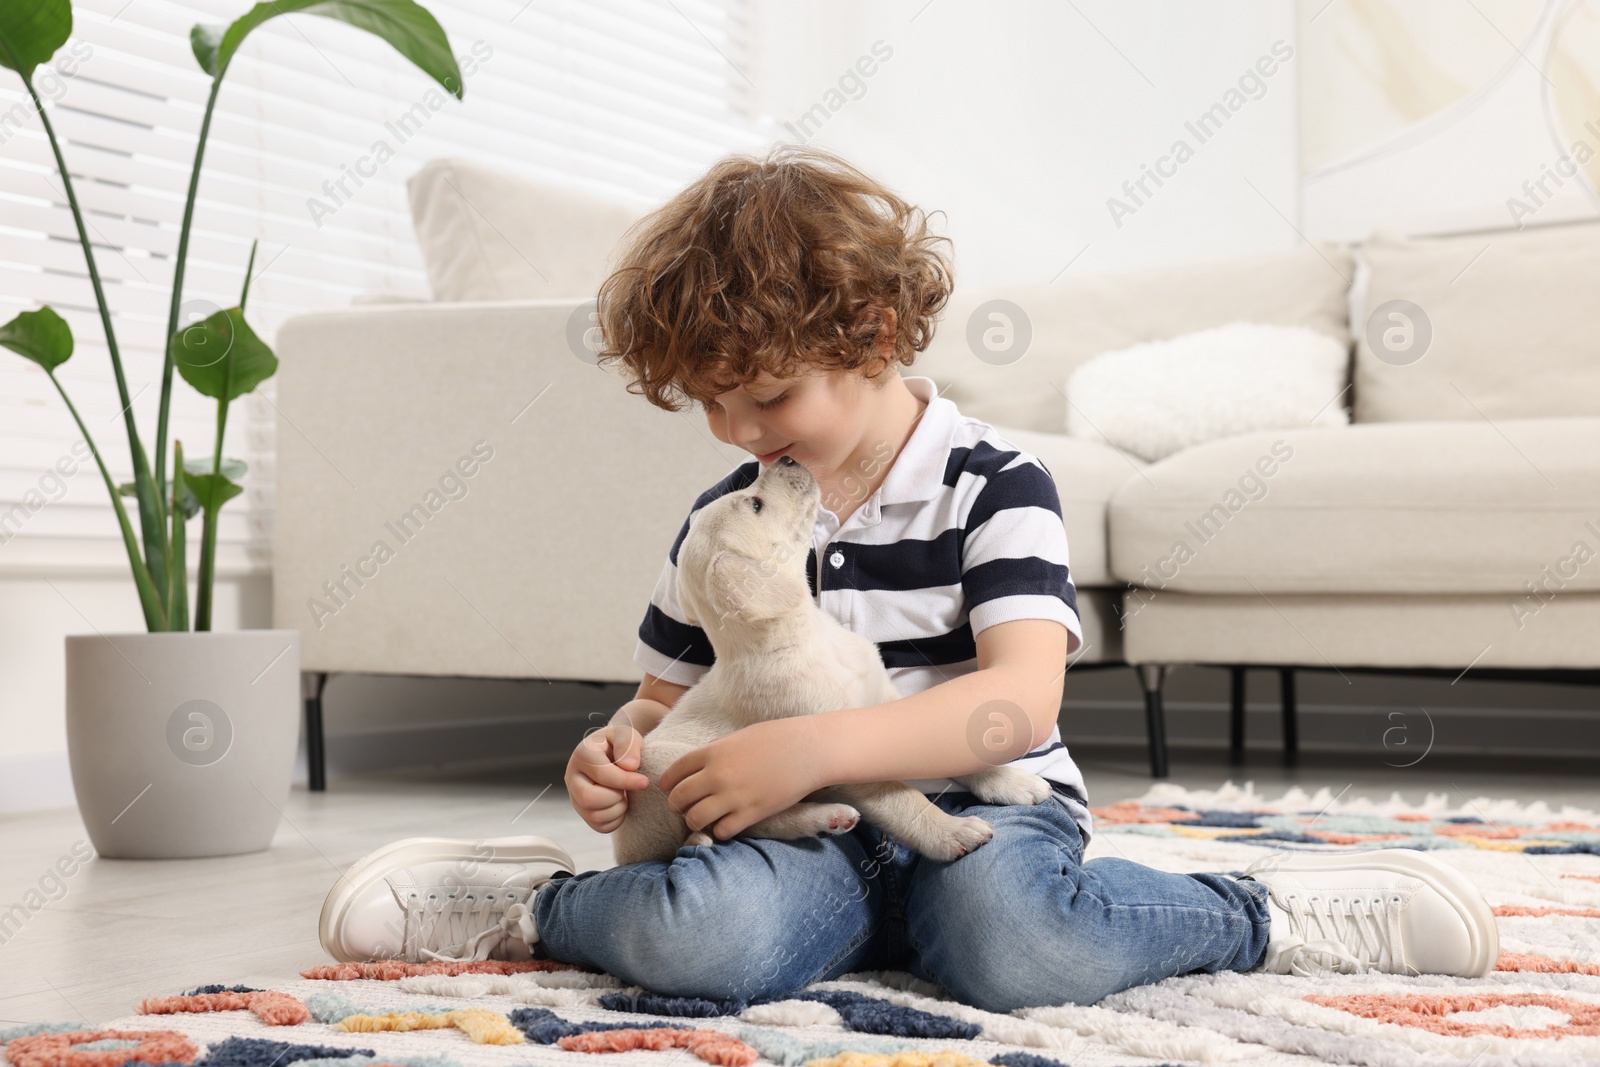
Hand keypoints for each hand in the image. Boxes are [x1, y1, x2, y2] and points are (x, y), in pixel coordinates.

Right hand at [564, 720, 651, 833]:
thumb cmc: (622, 745)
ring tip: (625, 795)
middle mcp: (572, 776)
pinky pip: (599, 826)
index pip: (601, 774)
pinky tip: (621, 804)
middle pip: (588, 798)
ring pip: (594, 815)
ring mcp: (575, 796)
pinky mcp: (583, 811)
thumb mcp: (627, 735)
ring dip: (618, 809)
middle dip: (615, 797)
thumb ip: (628, 745)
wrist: (616, 755)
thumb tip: (629, 766)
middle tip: (628, 790)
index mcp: (582, 754)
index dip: (626, 780)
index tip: (644, 782)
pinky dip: (616, 819)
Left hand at [658, 717, 825, 840]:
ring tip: (703, 819)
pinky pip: (721, 831)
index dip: (667, 782)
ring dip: (695, 821)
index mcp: (713, 752)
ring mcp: (733, 796)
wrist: (808, 750)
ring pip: (695, 819)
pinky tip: (727, 824)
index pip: (675, 771)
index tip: (668, 788)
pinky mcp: (751, 814)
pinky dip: (720, 830)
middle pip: (679, 798)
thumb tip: (700, 766)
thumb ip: (717, 751)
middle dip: (677, 805)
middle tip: (683, 807)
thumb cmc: (777, 738)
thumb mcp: (739, 737)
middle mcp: (717, 775)